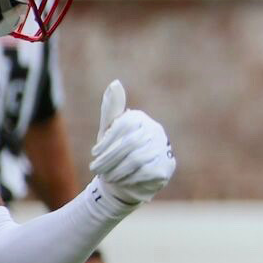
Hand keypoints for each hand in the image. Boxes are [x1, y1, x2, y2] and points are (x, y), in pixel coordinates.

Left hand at [89, 81, 175, 208]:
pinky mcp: (167, 166)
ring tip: (107, 176)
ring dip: (117, 170)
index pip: (124, 126)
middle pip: (130, 144)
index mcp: (140, 119)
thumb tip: (115, 82)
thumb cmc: (115, 151)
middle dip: (109, 159)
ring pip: (137, 159)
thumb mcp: (109, 130)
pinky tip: (122, 180)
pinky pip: (146, 172)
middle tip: (95, 169)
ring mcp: (163, 148)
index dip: (107, 140)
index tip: (95, 152)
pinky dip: (129, 178)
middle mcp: (156, 131)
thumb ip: (111, 108)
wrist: (129, 179)